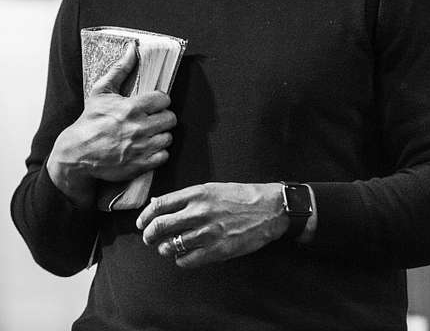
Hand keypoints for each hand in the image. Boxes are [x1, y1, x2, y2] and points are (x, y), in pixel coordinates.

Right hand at [47, 43, 176, 206]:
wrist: (76, 153)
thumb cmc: (90, 121)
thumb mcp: (102, 91)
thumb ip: (121, 69)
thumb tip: (133, 48)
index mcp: (132, 108)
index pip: (164, 99)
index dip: (159, 100)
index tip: (152, 104)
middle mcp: (139, 127)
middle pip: (170, 118)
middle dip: (162, 117)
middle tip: (152, 118)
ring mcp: (141, 147)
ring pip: (168, 137)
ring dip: (161, 135)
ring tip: (149, 133)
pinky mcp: (141, 164)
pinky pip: (164, 155)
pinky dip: (158, 152)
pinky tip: (147, 147)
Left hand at [136, 182, 289, 267]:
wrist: (269, 209)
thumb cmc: (242, 196)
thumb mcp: (213, 188)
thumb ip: (187, 197)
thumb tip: (161, 203)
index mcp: (198, 193)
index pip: (160, 204)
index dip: (146, 215)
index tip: (142, 222)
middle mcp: (200, 212)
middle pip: (161, 225)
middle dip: (149, 234)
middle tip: (149, 238)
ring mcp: (208, 232)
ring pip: (171, 245)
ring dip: (165, 248)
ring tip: (167, 247)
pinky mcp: (217, 250)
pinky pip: (187, 260)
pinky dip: (180, 260)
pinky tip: (184, 255)